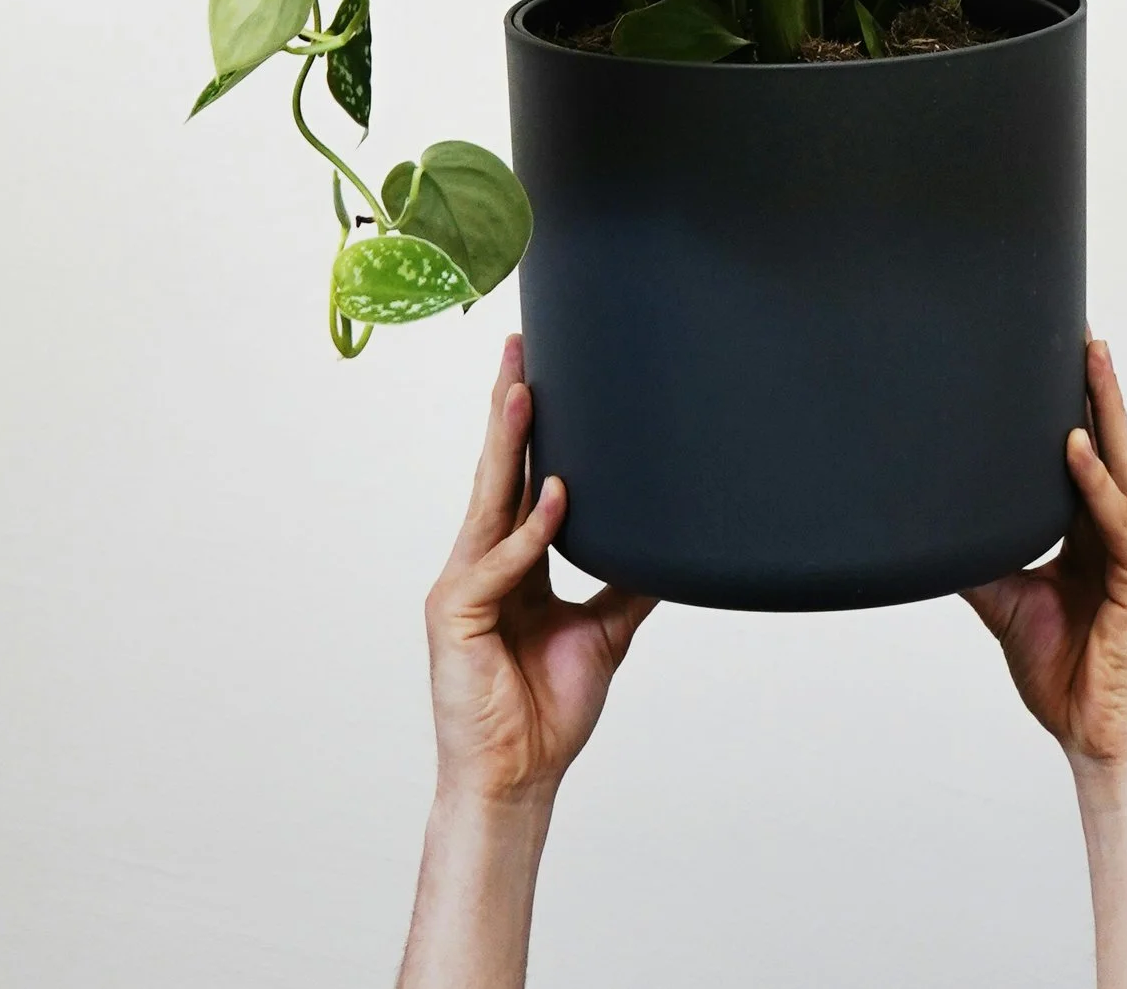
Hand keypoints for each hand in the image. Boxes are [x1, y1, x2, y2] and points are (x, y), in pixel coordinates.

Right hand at [423, 336, 654, 811]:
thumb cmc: (546, 712)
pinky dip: (530, 533)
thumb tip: (672, 547)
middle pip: (496, 473)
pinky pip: (498, 564)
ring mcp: (462, 586)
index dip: (527, 426)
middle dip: (508, 409)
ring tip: (524, 394)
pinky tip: (557, 501)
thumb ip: (625, 583)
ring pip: (489, 501)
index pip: (517, 479)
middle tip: (519, 347)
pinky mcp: (455, 615)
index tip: (539, 369)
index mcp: (509, 564)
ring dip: (508, 446)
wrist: (519, 779)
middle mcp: (480, 563)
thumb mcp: (602, 632)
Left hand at [964, 337, 1126, 774]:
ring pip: (1123, 466)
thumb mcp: (1011, 606)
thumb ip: (981, 562)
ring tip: (1089, 357)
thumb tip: (930, 529)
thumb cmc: (1066, 680)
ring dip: (1105, 411)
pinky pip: (1118, 520)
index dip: (1077, 406)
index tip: (1058, 353)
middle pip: (1112, 445)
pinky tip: (1073, 445)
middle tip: (1081, 328)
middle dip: (1097, 387)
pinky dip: (1095, 482)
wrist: (1101, 745)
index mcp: (1098, 537)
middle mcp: (1126, 534)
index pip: (1090, 456)